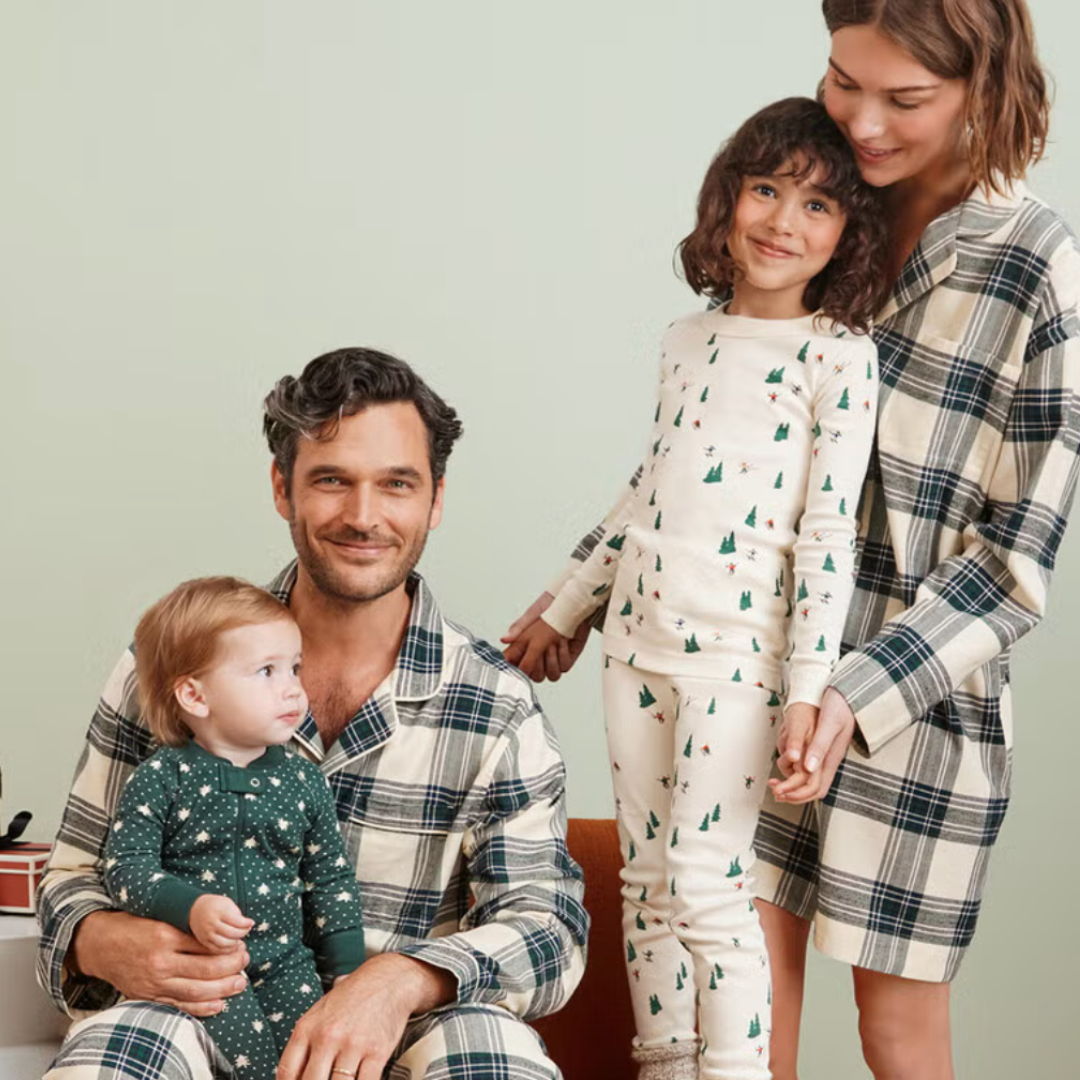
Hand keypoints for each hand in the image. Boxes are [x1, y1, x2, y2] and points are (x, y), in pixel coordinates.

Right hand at [70, 909, 249, 1017]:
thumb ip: (187, 923)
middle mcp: (160, 962)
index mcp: (164, 936)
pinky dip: (201, 1008)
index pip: (205, 944)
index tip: (241, 942)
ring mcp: (153, 983)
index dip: (228, 946)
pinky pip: (178, 1006)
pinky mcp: (147, 997)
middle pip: (205, 969)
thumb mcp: (160, 915)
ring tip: (240, 983)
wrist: (100, 946)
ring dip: (223, 988)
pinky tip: (219, 1004)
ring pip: (195, 991)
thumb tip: (222, 926)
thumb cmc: (134, 925)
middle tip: (245, 960)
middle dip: (231, 966)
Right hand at [189, 893, 252, 952]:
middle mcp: (212, 924)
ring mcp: (207, 934)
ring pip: (225, 944)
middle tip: (247, 929)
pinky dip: (227, 950)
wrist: (195, 909)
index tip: (252, 922)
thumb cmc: (215, 905)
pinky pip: (217, 950)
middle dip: (243, 933)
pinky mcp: (204, 941)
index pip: (237, 921)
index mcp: (219, 912)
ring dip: (235, 942)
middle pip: (232, 933)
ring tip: (239, 937)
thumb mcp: (227, 903)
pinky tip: (232, 945)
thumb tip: (246, 925)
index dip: (247, 923)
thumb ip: (236, 913)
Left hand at [277, 952, 456, 1079]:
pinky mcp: (377, 1052)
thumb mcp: (320, 1011)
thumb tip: (294, 1075)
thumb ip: (306, 1042)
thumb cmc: (353, 996)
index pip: (286, 1072)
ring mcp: (352, 1045)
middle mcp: (327, 1037)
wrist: (389, 979)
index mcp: (307, 1028)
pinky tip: (358, 1079)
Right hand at [502, 592, 589, 681]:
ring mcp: (552, 660)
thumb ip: (517, 630)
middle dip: (540, 662)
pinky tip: (563, 641)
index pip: (515, 668)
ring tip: (553, 642)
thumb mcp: (530, 617)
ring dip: (553, 658)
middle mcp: (536, 657)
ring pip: (551, 676)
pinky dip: (564, 653)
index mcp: (523, 649)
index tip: (524, 660)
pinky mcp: (566, 659)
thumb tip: (503, 639)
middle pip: (535, 677)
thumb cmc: (548, 607)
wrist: (570, 604)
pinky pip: (564, 667)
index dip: (518, 670)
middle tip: (542, 645)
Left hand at [769, 688, 855, 803]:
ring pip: (809, 780)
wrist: (848, 693)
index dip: (796, 794)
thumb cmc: (840, 704)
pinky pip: (808, 768)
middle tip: (773, 788)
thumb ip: (819, 745)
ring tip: (774, 780)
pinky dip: (794, 771)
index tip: (779, 791)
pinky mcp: (822, 748)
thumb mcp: (829, 723)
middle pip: (812, 789)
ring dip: (792, 784)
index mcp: (831, 758)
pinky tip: (784, 763)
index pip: (815, 789)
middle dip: (792, 793)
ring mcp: (826, 755)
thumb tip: (806, 768)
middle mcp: (829, 760)